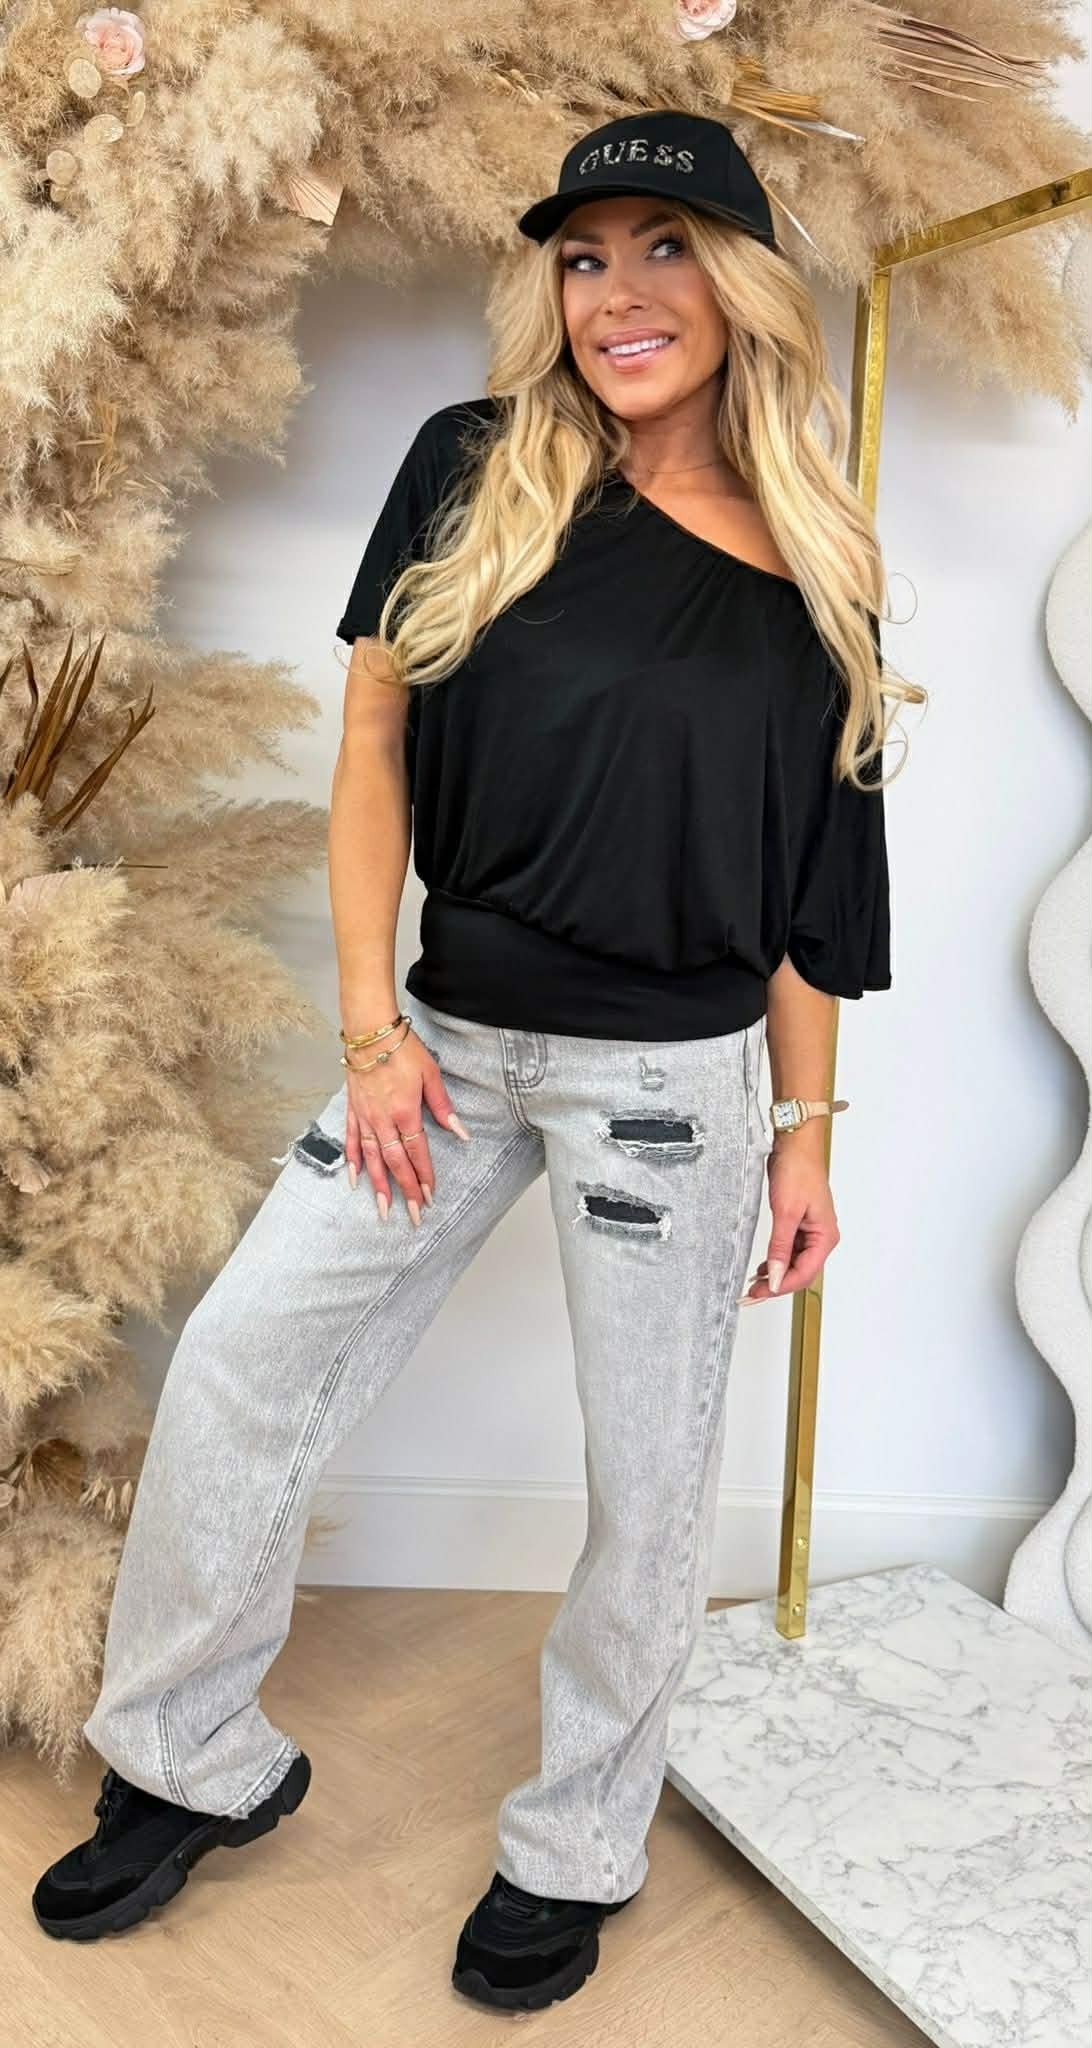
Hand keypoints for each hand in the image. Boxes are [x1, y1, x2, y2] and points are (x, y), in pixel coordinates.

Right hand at [344, 1027, 469, 1224]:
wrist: (370, 1032)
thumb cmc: (402, 1050)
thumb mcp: (431, 1075)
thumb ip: (443, 1107)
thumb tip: (461, 1132)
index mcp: (405, 1112)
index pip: (417, 1153)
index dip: (424, 1176)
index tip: (430, 1197)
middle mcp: (383, 1120)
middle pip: (395, 1163)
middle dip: (405, 1190)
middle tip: (412, 1215)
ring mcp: (365, 1117)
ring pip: (371, 1158)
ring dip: (378, 1185)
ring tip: (383, 1208)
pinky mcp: (353, 1110)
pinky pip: (350, 1141)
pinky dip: (352, 1161)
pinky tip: (355, 1179)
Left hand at [737, 1143, 839, 1303]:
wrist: (796, 1143)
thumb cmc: (798, 1170)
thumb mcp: (786, 1212)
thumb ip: (780, 1248)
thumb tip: (777, 1277)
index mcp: (825, 1236)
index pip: (805, 1273)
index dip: (782, 1286)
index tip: (760, 1293)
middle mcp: (822, 1236)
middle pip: (801, 1272)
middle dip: (778, 1285)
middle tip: (752, 1294)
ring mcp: (811, 1230)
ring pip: (795, 1263)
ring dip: (777, 1274)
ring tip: (754, 1284)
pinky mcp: (800, 1223)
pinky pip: (790, 1250)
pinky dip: (777, 1260)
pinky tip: (763, 1267)